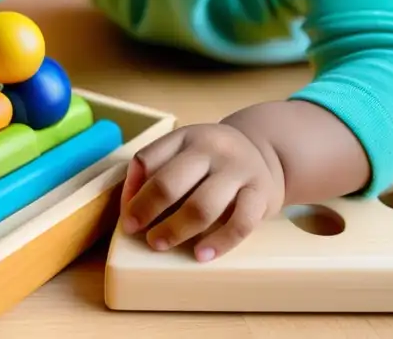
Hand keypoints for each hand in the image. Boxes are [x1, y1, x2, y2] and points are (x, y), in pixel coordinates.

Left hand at [119, 122, 284, 261]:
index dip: (131, 190)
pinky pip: (240, 223)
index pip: (147, 160)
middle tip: (135, 231)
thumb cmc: (213, 161)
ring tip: (159, 244)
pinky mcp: (261, 194)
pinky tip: (201, 255)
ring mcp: (238, 170)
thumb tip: (130, 205)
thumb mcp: (186, 150)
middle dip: (146, 211)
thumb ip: (158, 168)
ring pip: (202, 206)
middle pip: (170, 183)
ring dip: (175, 230)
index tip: (127, 215)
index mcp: (185, 137)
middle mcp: (212, 149)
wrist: (265, 153)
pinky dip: (219, 242)